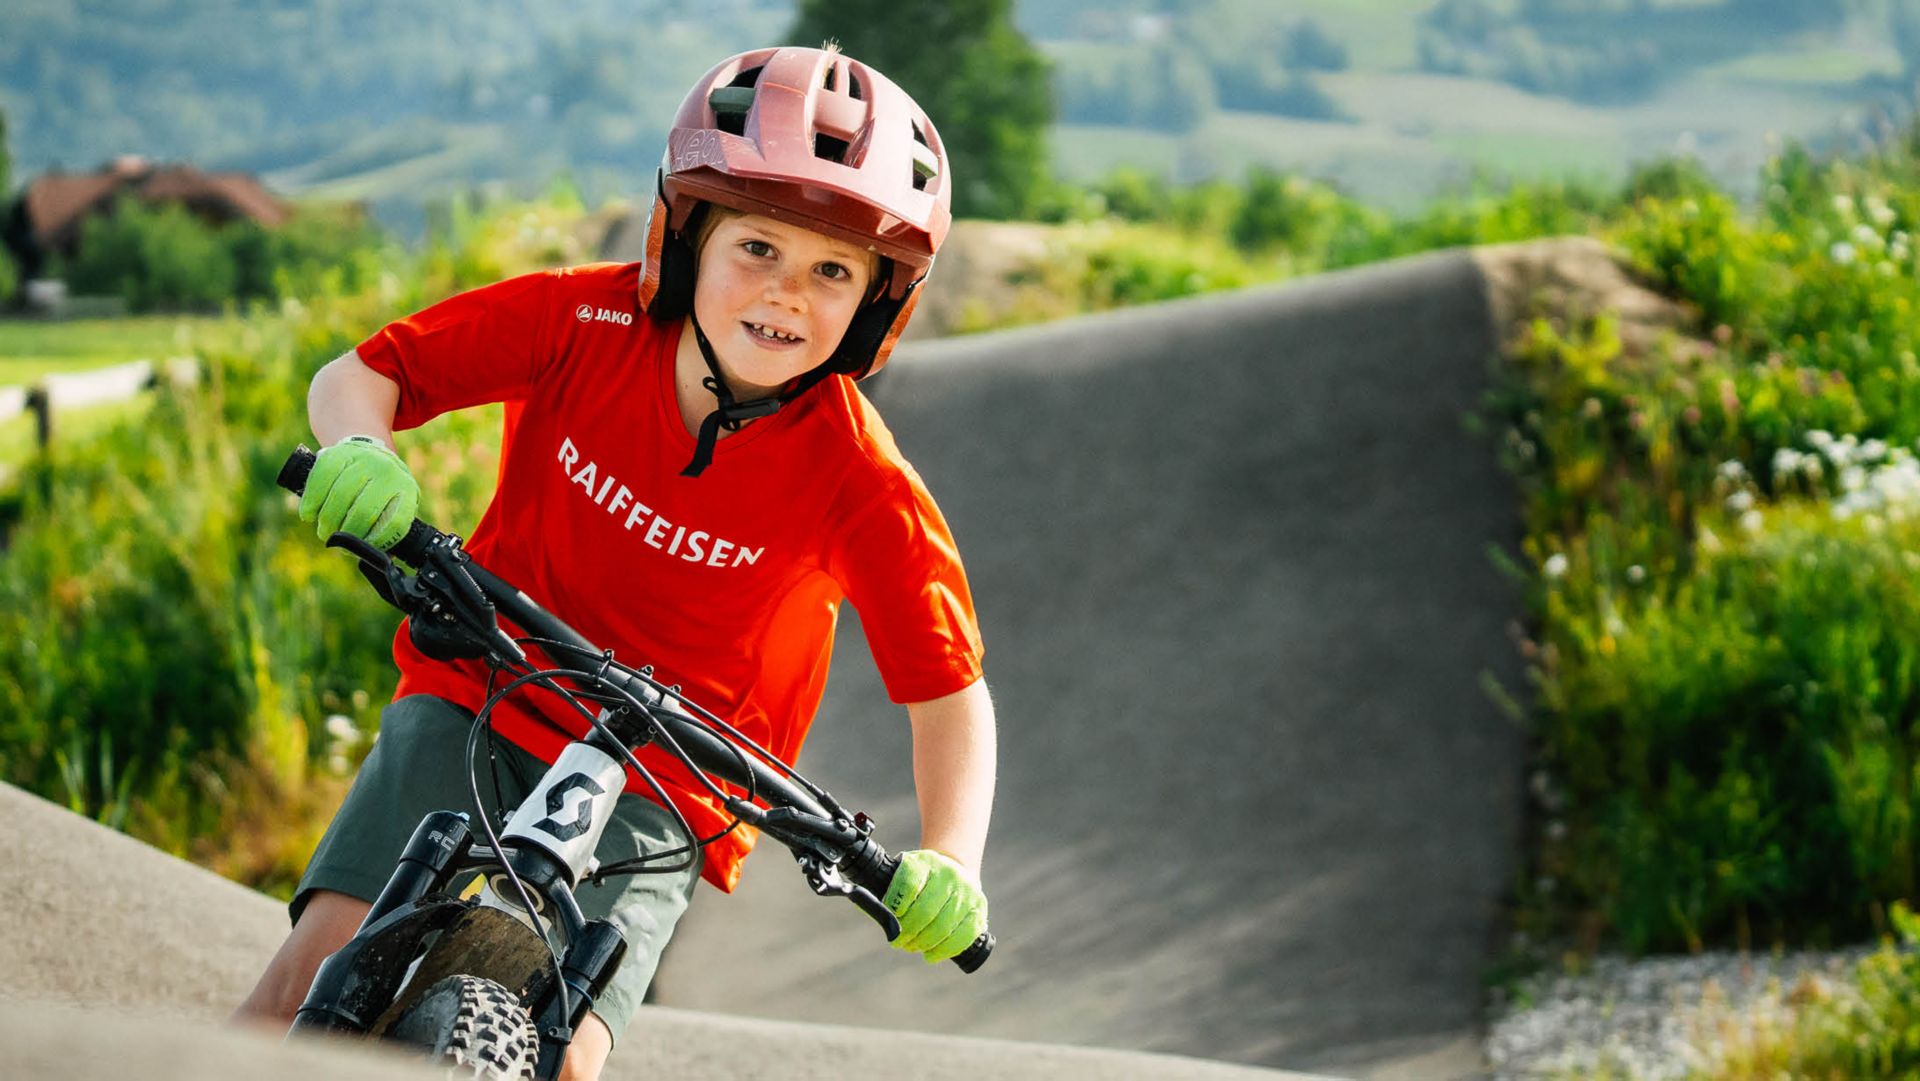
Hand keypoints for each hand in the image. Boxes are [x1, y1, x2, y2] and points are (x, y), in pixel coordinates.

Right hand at [298, 435, 418, 549]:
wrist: (369, 450)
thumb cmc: (382, 489)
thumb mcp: (395, 504)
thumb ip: (389, 528)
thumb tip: (384, 561)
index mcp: (405, 489)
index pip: (395, 522)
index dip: (376, 542)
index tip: (363, 549)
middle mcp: (386, 471)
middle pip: (363, 511)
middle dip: (346, 533)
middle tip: (336, 540)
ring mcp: (362, 459)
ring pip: (340, 496)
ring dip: (327, 520)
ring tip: (324, 530)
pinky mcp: (336, 454)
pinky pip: (320, 480)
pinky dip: (311, 501)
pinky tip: (308, 515)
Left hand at [883, 849, 987, 963]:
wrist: (957, 867)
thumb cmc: (923, 877)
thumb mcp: (905, 871)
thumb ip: (887, 888)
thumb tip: (863, 903)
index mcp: (926, 862)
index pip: (909, 883)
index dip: (896, 904)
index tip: (891, 916)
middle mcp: (949, 875)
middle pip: (925, 911)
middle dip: (908, 932)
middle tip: (898, 941)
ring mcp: (967, 892)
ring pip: (943, 926)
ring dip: (924, 943)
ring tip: (913, 947)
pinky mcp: (979, 909)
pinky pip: (963, 936)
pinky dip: (944, 950)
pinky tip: (931, 955)